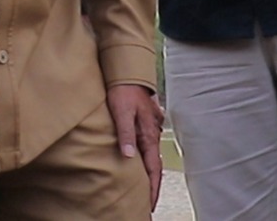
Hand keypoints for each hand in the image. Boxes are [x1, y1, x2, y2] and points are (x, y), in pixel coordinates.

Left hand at [106, 84, 163, 208]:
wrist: (129, 72)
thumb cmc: (123, 90)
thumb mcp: (121, 111)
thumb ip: (125, 133)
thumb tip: (129, 156)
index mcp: (148, 134)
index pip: (153, 169)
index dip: (152, 188)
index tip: (150, 204)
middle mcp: (153, 133)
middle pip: (154, 166)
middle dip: (153, 186)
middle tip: (148, 204)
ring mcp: (151, 128)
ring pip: (151, 156)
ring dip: (149, 173)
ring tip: (145, 189)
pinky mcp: (146, 123)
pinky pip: (148, 146)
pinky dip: (146, 159)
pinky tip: (140, 163)